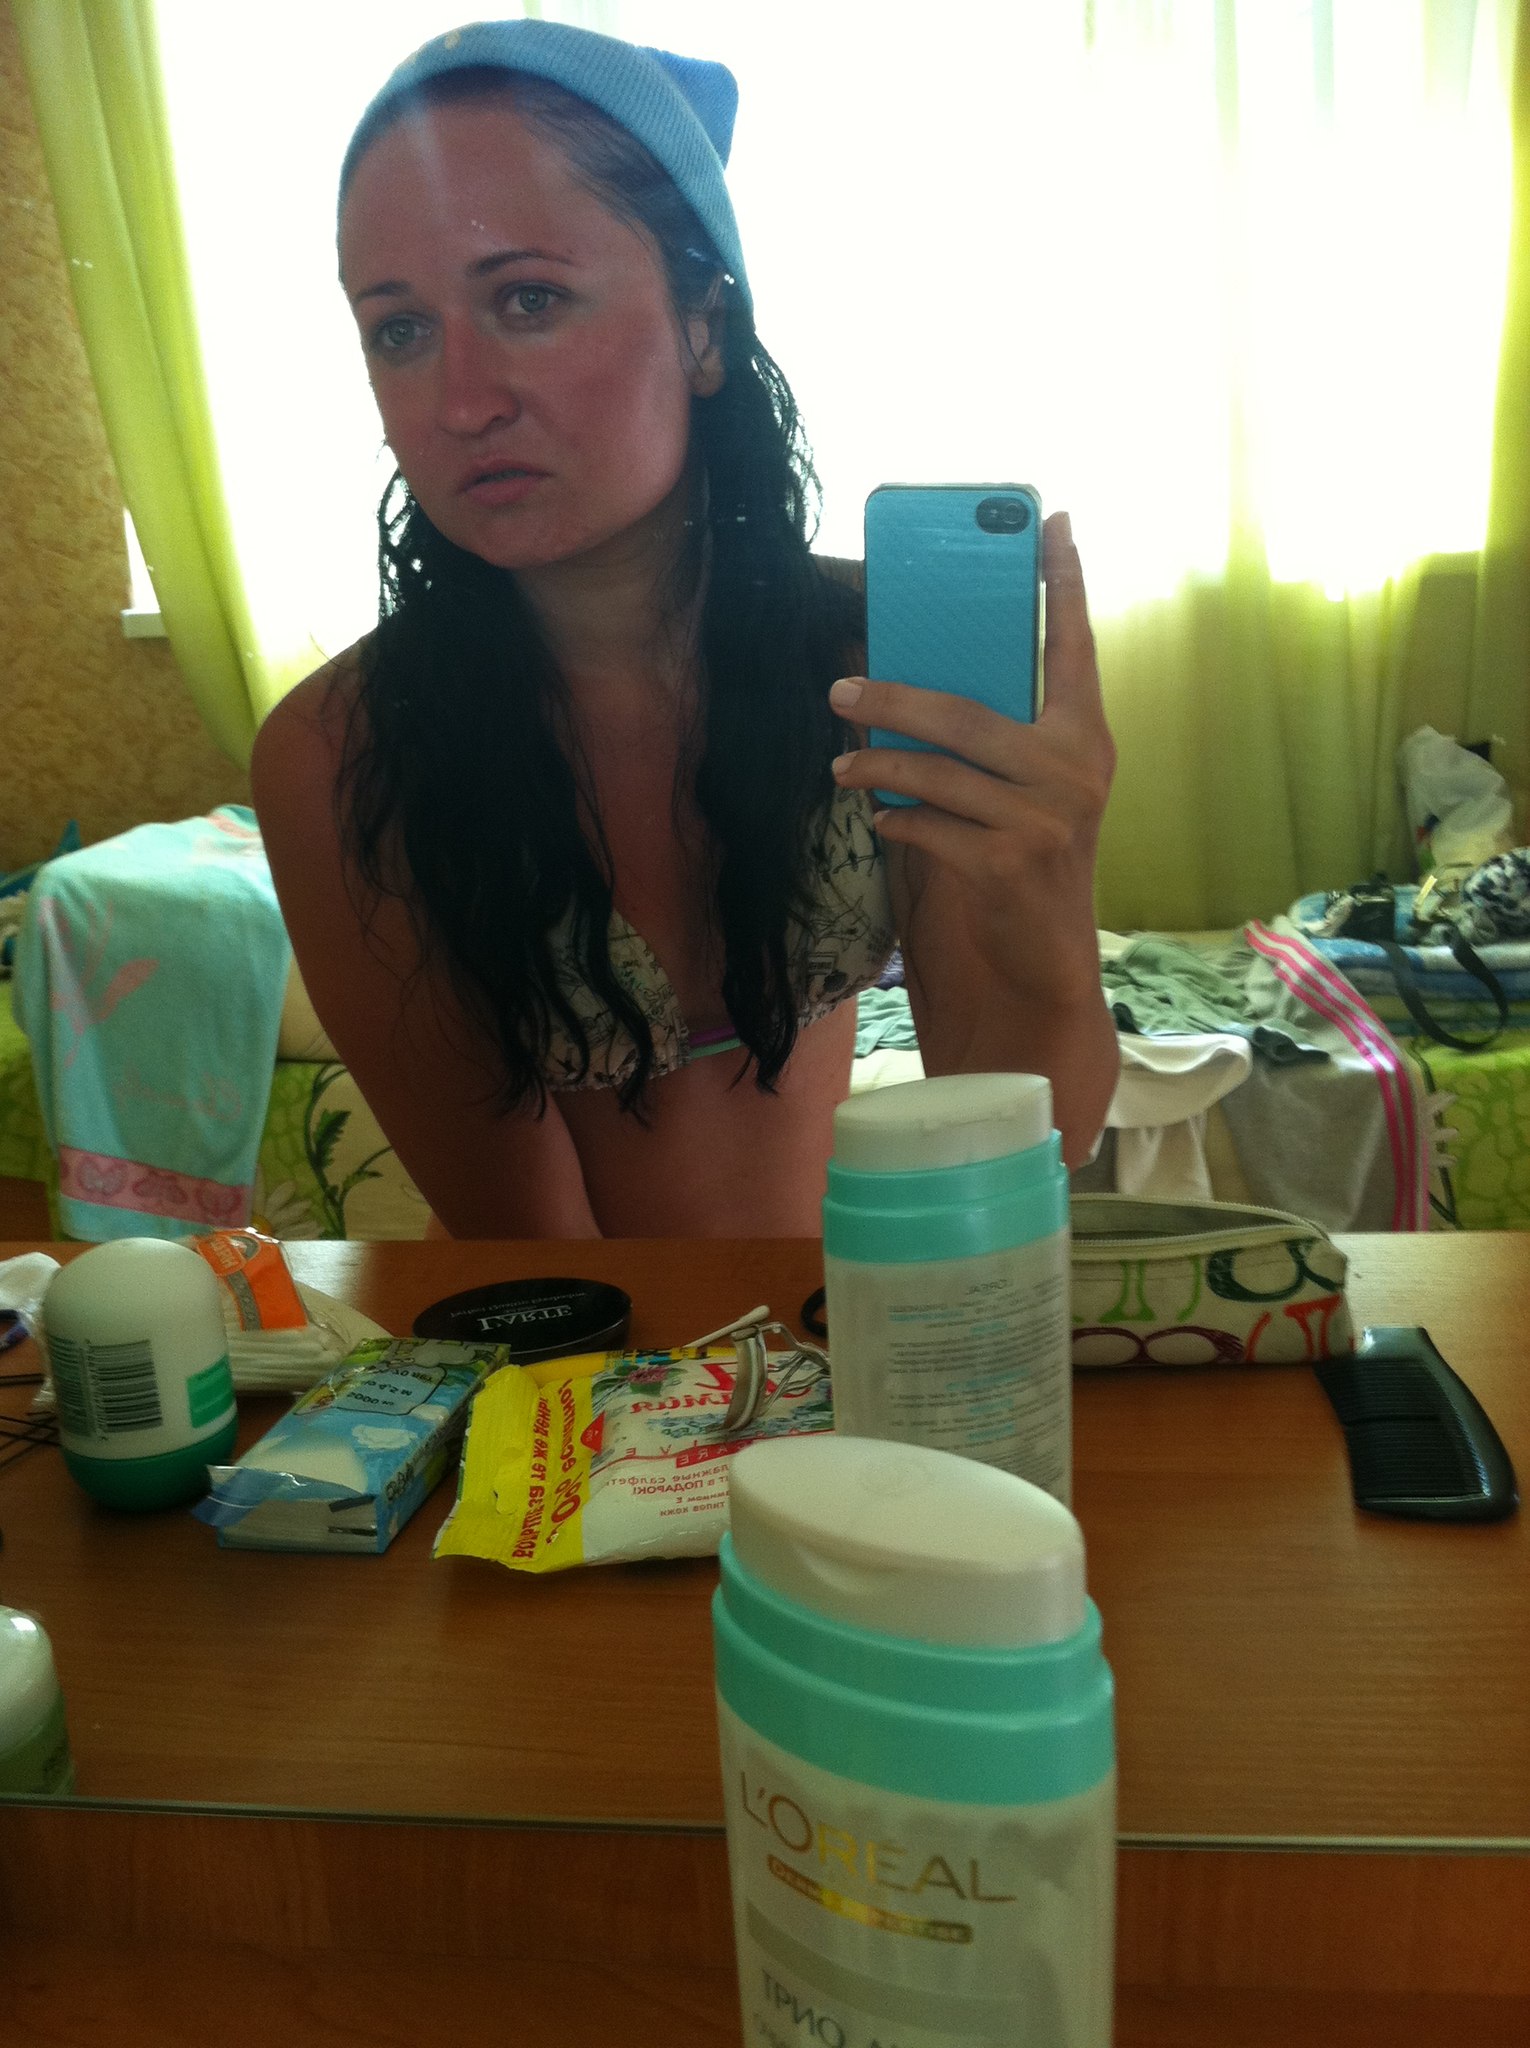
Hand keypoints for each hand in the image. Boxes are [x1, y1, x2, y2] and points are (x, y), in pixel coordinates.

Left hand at [828, 510, 1114, 1012]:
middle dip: (893, 696)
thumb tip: (913, 676)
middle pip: (966, 713)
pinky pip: (932, 826)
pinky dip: (896, 818)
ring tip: (841, 761)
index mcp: (1085, 737)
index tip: (1052, 522)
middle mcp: (1075, 768)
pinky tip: (878, 816)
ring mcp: (1047, 818)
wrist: (1046, 952)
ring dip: (877, 764)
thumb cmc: (1027, 851)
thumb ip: (1000, 736)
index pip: (1076, 646)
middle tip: (837, 686)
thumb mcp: (1031, 786)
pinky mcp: (1012, 863)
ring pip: (937, 772)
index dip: (1067, 584)